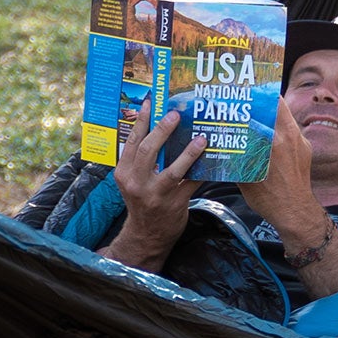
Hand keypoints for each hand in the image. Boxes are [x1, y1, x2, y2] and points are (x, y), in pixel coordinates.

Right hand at [106, 101, 206, 270]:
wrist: (147, 235)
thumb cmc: (143, 201)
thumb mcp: (134, 180)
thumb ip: (142, 159)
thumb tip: (160, 127)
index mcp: (124, 172)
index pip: (132, 141)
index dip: (141, 120)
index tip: (150, 102)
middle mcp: (136, 183)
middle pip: (149, 150)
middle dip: (163, 129)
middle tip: (176, 114)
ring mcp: (155, 195)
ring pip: (173, 169)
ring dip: (189, 152)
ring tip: (202, 138)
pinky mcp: (174, 204)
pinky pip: (191, 183)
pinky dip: (202, 171)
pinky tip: (213, 160)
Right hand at [246, 95, 327, 242]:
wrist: (296, 213)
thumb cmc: (269, 199)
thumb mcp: (245, 176)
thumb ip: (238, 155)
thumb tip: (223, 143)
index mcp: (273, 141)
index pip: (260, 109)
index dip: (248, 99)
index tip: (237, 93)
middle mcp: (289, 136)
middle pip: (277, 104)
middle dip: (262, 98)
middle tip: (248, 96)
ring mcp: (300, 141)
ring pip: (285, 115)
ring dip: (272, 110)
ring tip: (257, 111)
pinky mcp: (305, 148)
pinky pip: (291, 129)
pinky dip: (279, 125)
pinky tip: (269, 132)